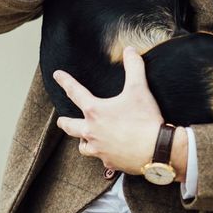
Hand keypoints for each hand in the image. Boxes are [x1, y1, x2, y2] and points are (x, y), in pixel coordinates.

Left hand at [54, 47, 164, 173]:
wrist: (156, 149)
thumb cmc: (144, 119)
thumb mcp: (139, 89)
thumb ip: (134, 67)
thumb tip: (130, 50)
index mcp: (95, 111)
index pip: (76, 92)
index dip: (66, 81)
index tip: (57, 75)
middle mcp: (92, 131)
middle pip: (70, 127)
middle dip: (65, 122)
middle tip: (61, 121)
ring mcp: (99, 149)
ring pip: (83, 146)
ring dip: (82, 141)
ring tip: (85, 139)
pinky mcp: (110, 162)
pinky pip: (102, 158)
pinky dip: (103, 154)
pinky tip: (109, 152)